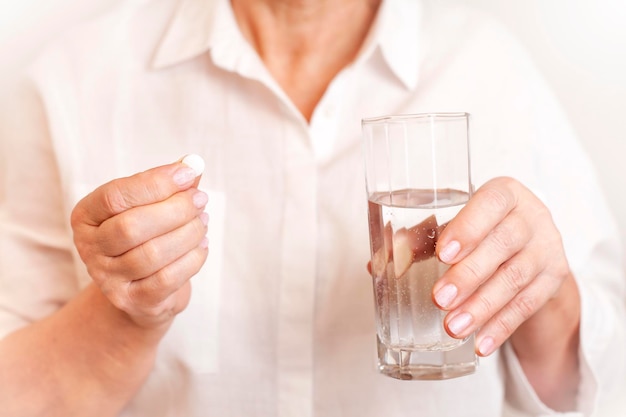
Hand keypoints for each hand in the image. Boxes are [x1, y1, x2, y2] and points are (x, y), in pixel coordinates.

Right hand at [70, 157, 208, 328]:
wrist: (141, 290)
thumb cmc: (147, 236)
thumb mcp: (151, 206)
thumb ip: (171, 184)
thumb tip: (194, 163)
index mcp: (86, 216)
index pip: (115, 196)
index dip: (155, 183)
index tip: (188, 174)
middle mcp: (89, 248)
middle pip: (132, 227)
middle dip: (176, 210)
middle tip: (201, 200)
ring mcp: (108, 279)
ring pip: (153, 254)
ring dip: (188, 233)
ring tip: (203, 222)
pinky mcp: (133, 301)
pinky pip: (168, 279)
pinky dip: (192, 258)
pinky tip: (202, 245)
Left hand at [432, 176, 577, 356]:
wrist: (529, 248)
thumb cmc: (482, 230)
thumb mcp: (456, 224)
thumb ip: (422, 238)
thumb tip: (380, 261)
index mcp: (504, 193)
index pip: (492, 203)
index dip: (469, 228)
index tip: (443, 254)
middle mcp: (531, 216)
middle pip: (504, 244)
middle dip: (469, 275)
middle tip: (439, 300)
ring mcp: (547, 248)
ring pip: (516, 278)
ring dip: (483, 306)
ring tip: (454, 327)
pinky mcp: (554, 278)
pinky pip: (528, 305)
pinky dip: (502, 326)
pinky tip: (481, 343)